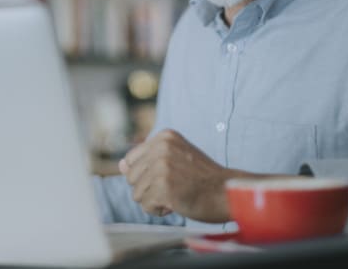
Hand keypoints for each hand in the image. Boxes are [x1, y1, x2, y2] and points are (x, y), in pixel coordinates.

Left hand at [118, 129, 250, 222]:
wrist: (227, 192)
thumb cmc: (203, 178)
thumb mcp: (177, 157)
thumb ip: (149, 159)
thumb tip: (120, 166)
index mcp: (164, 137)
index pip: (131, 159)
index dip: (146, 175)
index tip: (167, 176)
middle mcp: (161, 148)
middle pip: (131, 177)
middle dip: (149, 188)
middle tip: (173, 187)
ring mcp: (162, 167)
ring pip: (137, 193)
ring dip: (154, 200)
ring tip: (176, 194)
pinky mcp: (164, 187)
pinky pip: (146, 206)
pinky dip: (159, 209)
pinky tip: (176, 204)